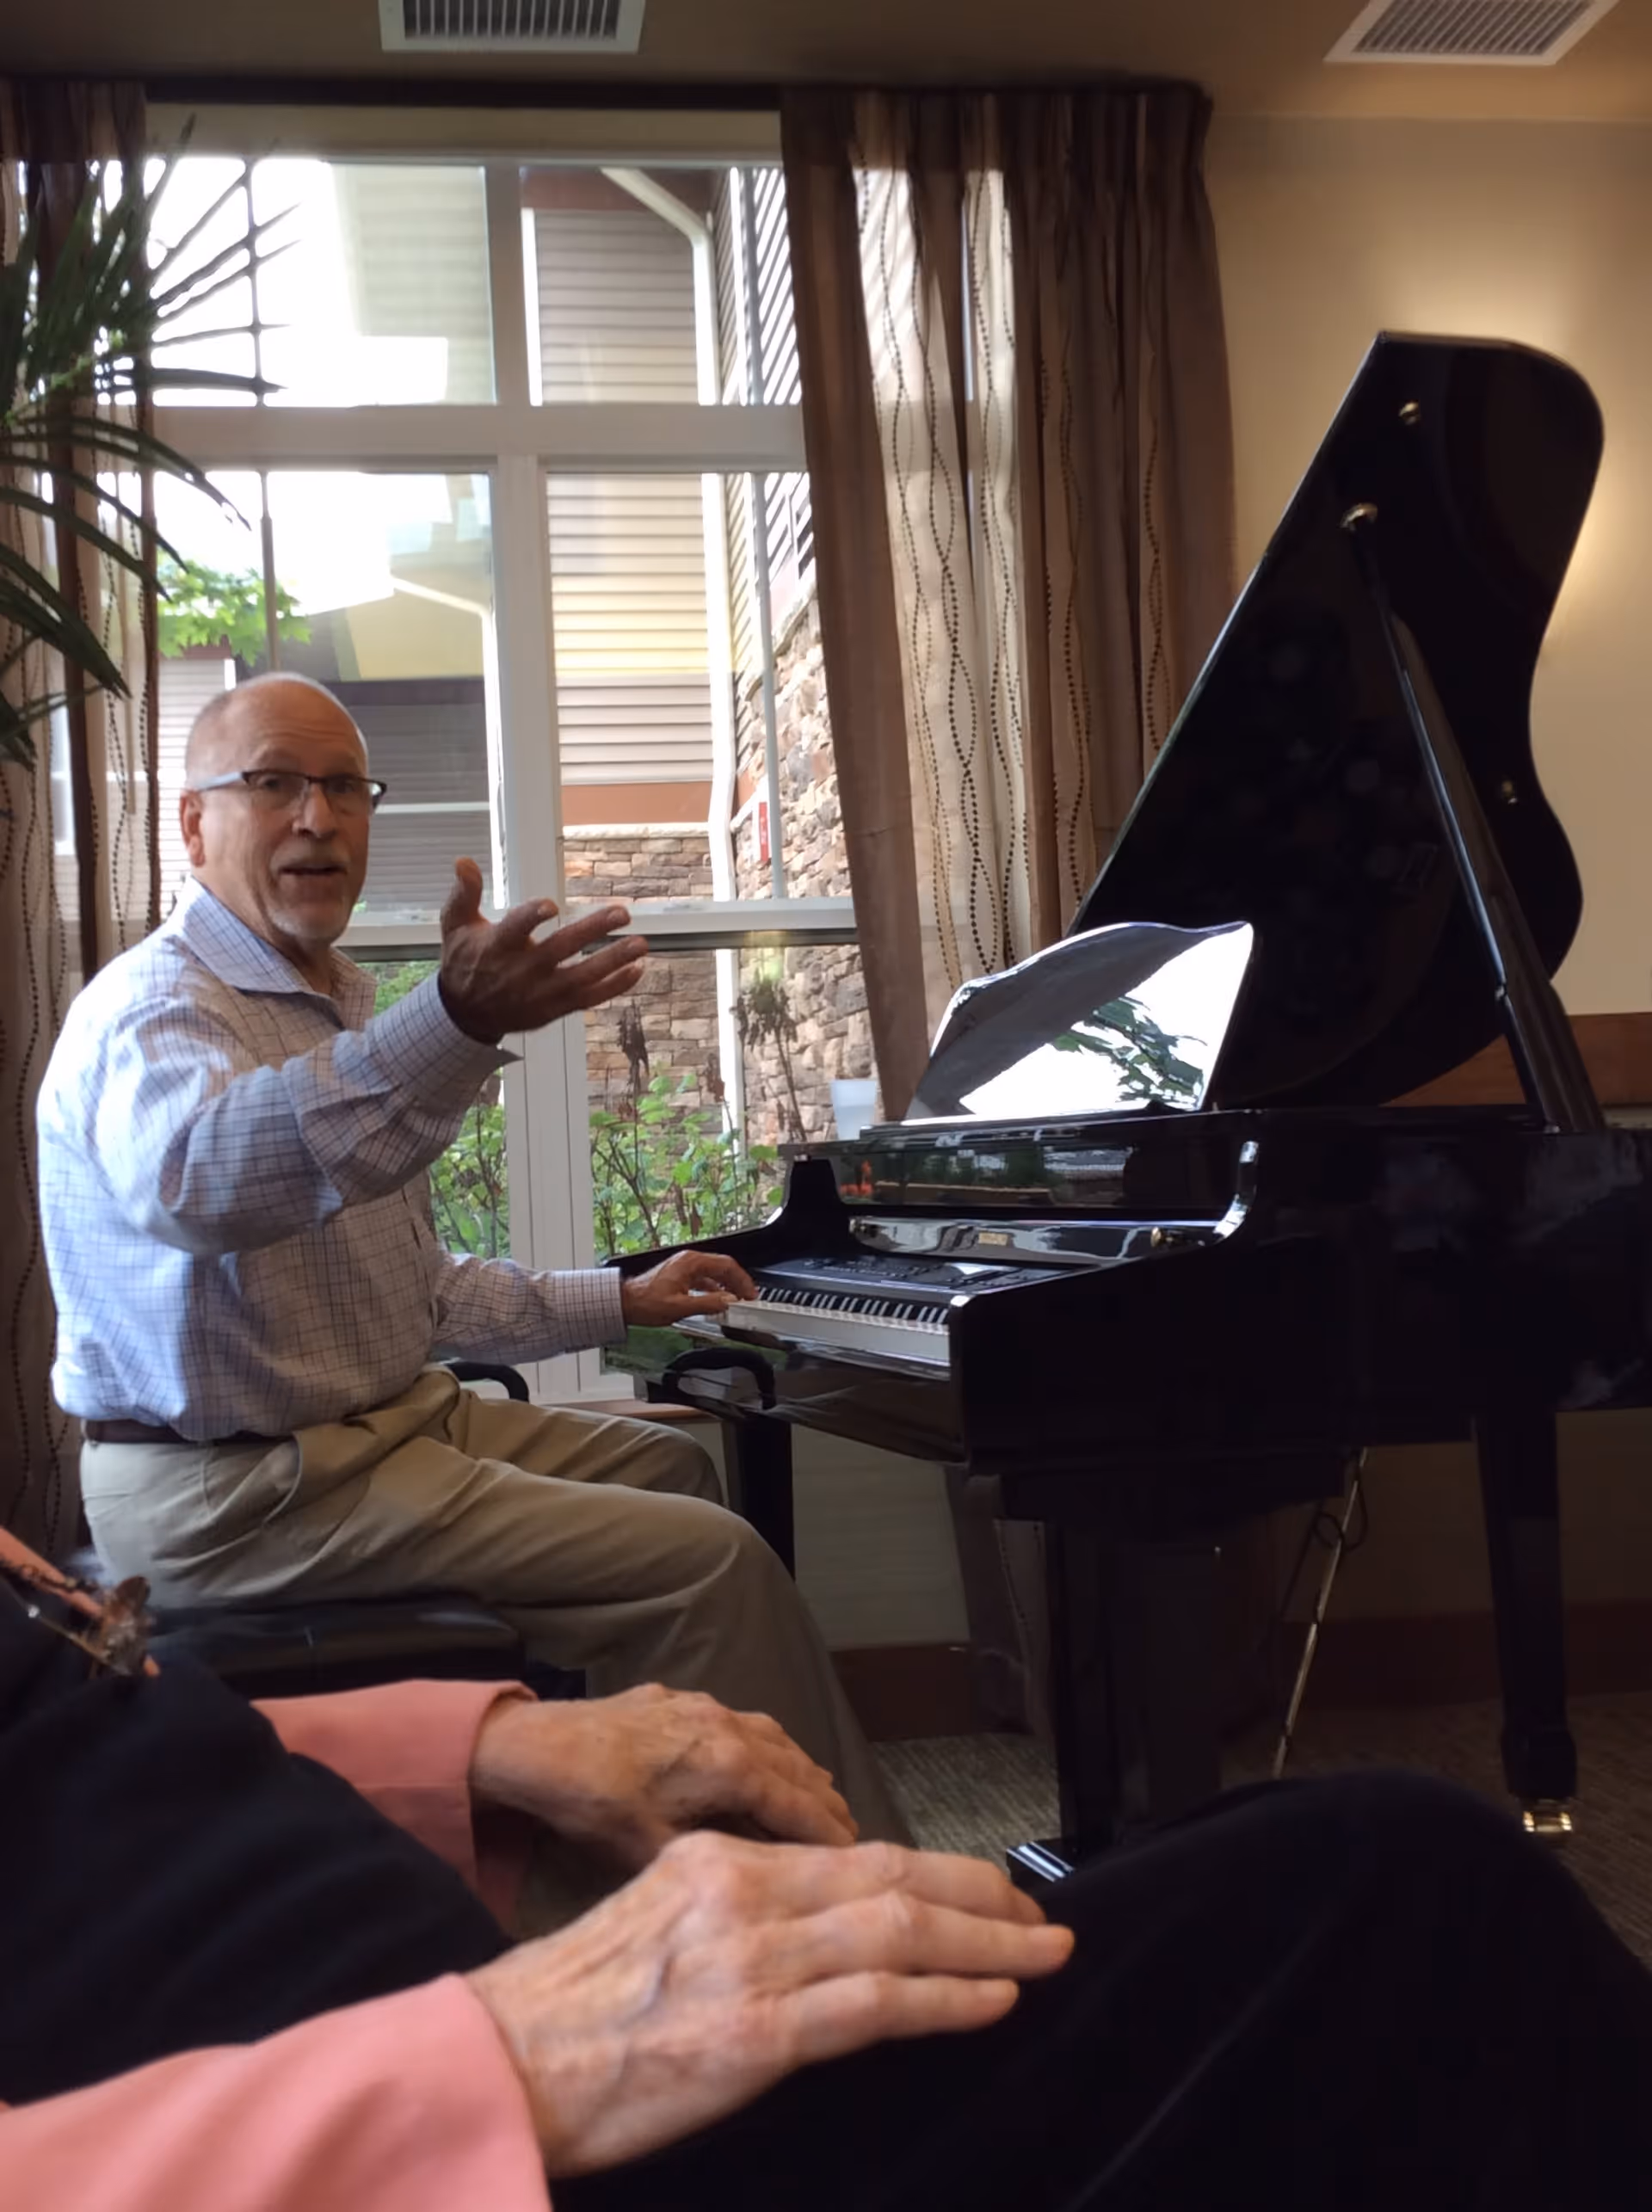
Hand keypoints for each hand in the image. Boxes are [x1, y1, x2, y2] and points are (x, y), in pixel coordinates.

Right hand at [438, 858, 648, 1043]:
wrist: (465, 1015)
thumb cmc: (464, 961)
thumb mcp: (455, 925)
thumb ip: (464, 893)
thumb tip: (463, 861)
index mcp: (497, 946)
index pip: (515, 929)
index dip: (531, 917)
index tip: (550, 905)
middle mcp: (521, 971)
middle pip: (560, 950)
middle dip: (592, 931)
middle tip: (621, 912)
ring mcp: (541, 993)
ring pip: (581, 977)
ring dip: (613, 960)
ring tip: (640, 943)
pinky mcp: (554, 1008)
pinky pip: (588, 999)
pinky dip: (614, 987)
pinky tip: (636, 969)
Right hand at [466, 1831, 1072, 2177]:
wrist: (499, 2061)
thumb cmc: (565, 2008)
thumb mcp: (652, 1922)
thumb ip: (733, 1913)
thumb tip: (812, 1931)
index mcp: (718, 1862)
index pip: (854, 1856)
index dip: (936, 1871)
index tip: (985, 1887)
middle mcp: (743, 1892)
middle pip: (893, 1878)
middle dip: (982, 1895)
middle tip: (1042, 1914)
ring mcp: (753, 1961)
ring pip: (901, 1932)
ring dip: (989, 1943)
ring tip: (1045, 1953)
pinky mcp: (756, 2033)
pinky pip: (877, 2005)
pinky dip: (948, 1999)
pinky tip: (994, 1999)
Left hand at [469, 1683, 855, 1866]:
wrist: (539, 1745)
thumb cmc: (594, 1805)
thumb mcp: (654, 1851)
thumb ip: (715, 1861)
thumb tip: (760, 1883)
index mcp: (732, 1767)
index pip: (802, 1808)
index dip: (834, 1838)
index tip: (861, 1863)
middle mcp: (731, 1729)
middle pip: (799, 1769)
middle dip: (828, 1804)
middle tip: (852, 1838)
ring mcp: (707, 1708)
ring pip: (776, 1740)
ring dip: (802, 1771)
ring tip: (821, 1798)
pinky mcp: (682, 1699)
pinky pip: (744, 1722)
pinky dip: (768, 1748)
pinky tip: (763, 1761)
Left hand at [621, 1249, 757, 1326]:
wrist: (625, 1303)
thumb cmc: (646, 1302)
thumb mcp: (680, 1307)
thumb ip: (708, 1304)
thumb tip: (728, 1302)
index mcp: (691, 1262)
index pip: (727, 1265)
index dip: (742, 1280)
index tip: (750, 1293)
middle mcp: (689, 1261)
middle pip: (722, 1267)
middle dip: (737, 1283)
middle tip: (748, 1298)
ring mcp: (684, 1267)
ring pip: (714, 1273)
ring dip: (727, 1286)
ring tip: (736, 1301)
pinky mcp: (680, 1276)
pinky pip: (704, 1279)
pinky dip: (715, 1289)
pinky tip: (717, 1301)